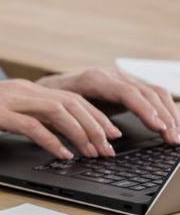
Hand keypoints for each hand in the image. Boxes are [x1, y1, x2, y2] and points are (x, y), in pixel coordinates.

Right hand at [0, 79, 122, 159]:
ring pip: (57, 112)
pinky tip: (62, 154)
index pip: (70, 98)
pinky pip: (32, 126)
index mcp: (24, 88)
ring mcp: (8, 100)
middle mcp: (21, 90)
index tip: (111, 134)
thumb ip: (21, 115)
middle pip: (72, 103)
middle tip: (110, 148)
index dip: (95, 115)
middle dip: (96, 126)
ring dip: (80, 134)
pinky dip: (52, 140)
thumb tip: (46, 133)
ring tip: (92, 153)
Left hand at [37, 67, 179, 144]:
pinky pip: (153, 95)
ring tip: (176, 137)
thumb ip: (80, 121)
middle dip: (164, 116)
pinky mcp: (129, 86)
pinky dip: (166, 111)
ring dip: (170, 114)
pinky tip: (172, 126)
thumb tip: (106, 138)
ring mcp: (122, 79)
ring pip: (155, 93)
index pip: (127, 92)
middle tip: (173, 139)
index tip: (158, 127)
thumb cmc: (52, 101)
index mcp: (94, 79)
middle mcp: (112, 75)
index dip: (144, 109)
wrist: (47, 88)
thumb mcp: (60, 111)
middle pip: (147, 92)